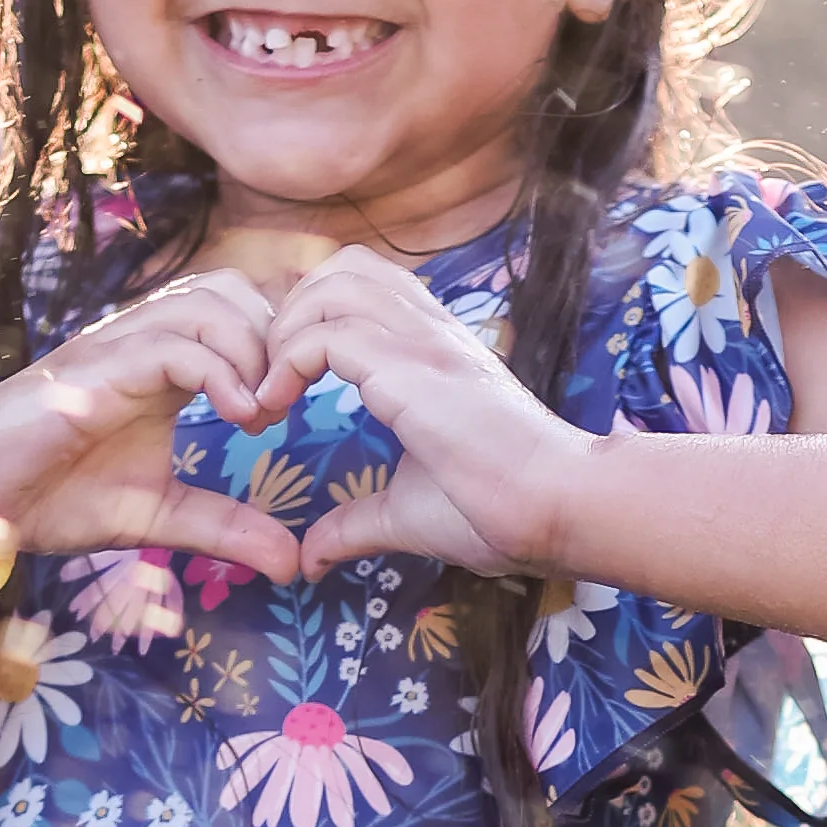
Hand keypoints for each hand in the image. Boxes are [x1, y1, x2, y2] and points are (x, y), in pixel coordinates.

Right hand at [0, 270, 301, 582]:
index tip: (288, 409)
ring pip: (207, 304)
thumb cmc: (54, 497)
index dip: (278, 345)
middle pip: (233, 289)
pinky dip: (220, 372)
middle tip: (281, 406)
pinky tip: (239, 416)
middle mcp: (141, 339)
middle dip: (274, 340)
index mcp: (161, 361)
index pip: (239, 310)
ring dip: (252, 351)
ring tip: (259, 414)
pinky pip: (172, 346)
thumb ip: (225, 529)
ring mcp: (116, 348)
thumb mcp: (160, 516)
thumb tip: (292, 563)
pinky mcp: (95, 369)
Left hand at [247, 248, 603, 583]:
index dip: (310, 318)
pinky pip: (326, 334)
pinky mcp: (412, 369)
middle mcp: (429, 331)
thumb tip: (312, 559)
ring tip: (269, 392)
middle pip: (342, 266)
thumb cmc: (499, 511)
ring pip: (331, 284)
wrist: (558, 508)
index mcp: (432, 350)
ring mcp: (423, 342)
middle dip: (290, 311)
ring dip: (284, 331)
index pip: (363, 287)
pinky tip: (274, 408)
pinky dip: (285, 362)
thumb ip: (355, 524)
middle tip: (269, 379)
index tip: (283, 387)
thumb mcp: (407, 514)